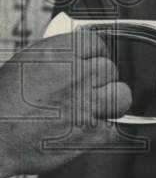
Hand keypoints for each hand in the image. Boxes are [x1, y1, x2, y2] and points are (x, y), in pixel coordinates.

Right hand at [0, 31, 131, 177]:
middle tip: (86, 90)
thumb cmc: (2, 103)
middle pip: (109, 69)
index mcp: (60, 52)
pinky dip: (101, 132)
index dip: (93, 55)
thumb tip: (74, 56)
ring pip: (121, 96)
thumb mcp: (24, 64)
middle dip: (100, 80)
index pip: (96, 44)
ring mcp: (87, 104)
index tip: (90, 63)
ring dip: (110, 102)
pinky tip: (83, 131)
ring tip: (94, 108)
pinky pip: (113, 128)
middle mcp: (78, 74)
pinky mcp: (91, 133)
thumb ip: (55, 58)